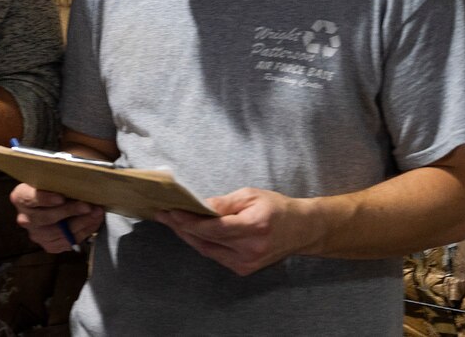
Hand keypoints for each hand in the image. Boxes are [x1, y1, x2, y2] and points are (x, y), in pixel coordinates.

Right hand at [11, 182, 104, 253]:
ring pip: (57, 233)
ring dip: (80, 223)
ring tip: (96, 214)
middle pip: (45, 218)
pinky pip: (66, 242)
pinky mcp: (48, 245)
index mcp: (20, 197)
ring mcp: (36, 234)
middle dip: (69, 212)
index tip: (61, 197)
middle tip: (87, 206)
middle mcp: (25, 217)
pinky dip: (83, 233)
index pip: (29, 198)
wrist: (54, 201)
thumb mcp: (52, 177)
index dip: (45, 199)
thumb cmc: (54, 185)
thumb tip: (78, 171)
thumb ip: (59, 176)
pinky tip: (93, 222)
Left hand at [155, 188, 320, 275]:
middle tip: (163, 214)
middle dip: (182, 227)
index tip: (171, 212)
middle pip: (207, 240)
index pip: (214, 228)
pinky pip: (215, 255)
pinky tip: (188, 231)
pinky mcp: (243, 269)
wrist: (300, 230)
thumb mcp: (250, 195)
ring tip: (170, 221)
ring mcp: (247, 263)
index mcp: (254, 227)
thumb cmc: (275, 208)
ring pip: (207, 250)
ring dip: (187, 236)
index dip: (190, 221)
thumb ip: (224, 203)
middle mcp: (250, 249)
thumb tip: (199, 205)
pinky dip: (200, 243)